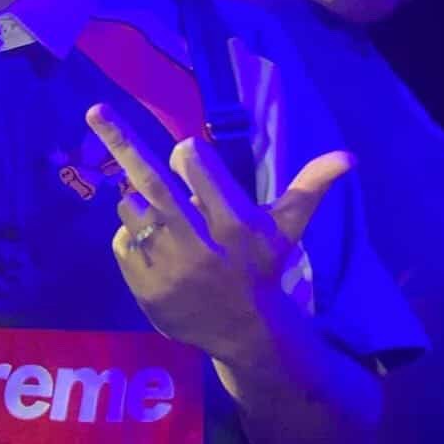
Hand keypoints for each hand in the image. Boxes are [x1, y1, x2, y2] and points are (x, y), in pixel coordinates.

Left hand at [85, 103, 352, 364]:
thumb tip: (347, 156)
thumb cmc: (261, 268)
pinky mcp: (143, 286)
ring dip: (139, 203)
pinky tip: (155, 248)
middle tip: (95, 110)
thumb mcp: (287, 230)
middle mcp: (199, 244)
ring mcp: (166, 267)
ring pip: (131, 209)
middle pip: (153, 183)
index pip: (197, 166)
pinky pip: (121, 241)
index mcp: (234, 223)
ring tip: (162, 218)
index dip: (189, 155)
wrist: (243, 333)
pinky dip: (132, 236)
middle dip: (123, 143)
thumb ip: (309, 189)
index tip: (186, 153)